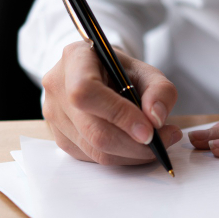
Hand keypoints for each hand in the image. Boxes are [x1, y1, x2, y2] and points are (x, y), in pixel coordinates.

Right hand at [41, 42, 182, 164]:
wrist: (98, 75)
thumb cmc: (121, 72)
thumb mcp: (147, 72)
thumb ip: (160, 91)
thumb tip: (156, 119)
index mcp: (74, 58)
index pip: (87, 92)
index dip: (119, 115)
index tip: (149, 131)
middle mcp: (57, 87)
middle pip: (93, 130)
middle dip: (135, 145)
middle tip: (164, 141)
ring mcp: (54, 115)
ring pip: (95, 150)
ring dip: (133, 154)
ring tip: (157, 143)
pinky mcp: (60, 138)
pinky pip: (93, 158)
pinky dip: (121, 158)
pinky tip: (137, 146)